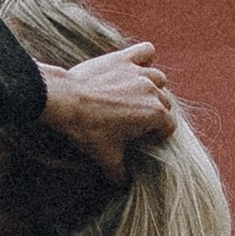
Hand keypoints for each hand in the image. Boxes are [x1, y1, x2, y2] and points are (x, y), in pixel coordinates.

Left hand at [34, 43, 172, 182]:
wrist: (66, 100)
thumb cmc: (88, 130)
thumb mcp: (106, 157)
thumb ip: (119, 173)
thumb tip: (124, 184)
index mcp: (155, 115)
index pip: (168, 127)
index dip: (157, 135)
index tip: (143, 139)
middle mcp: (152, 91)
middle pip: (165, 103)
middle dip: (155, 113)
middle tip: (136, 121)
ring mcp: (138, 72)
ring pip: (159, 79)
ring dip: (153, 88)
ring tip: (138, 96)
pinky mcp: (123, 58)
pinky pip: (145, 51)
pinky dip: (146, 57)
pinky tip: (139, 65)